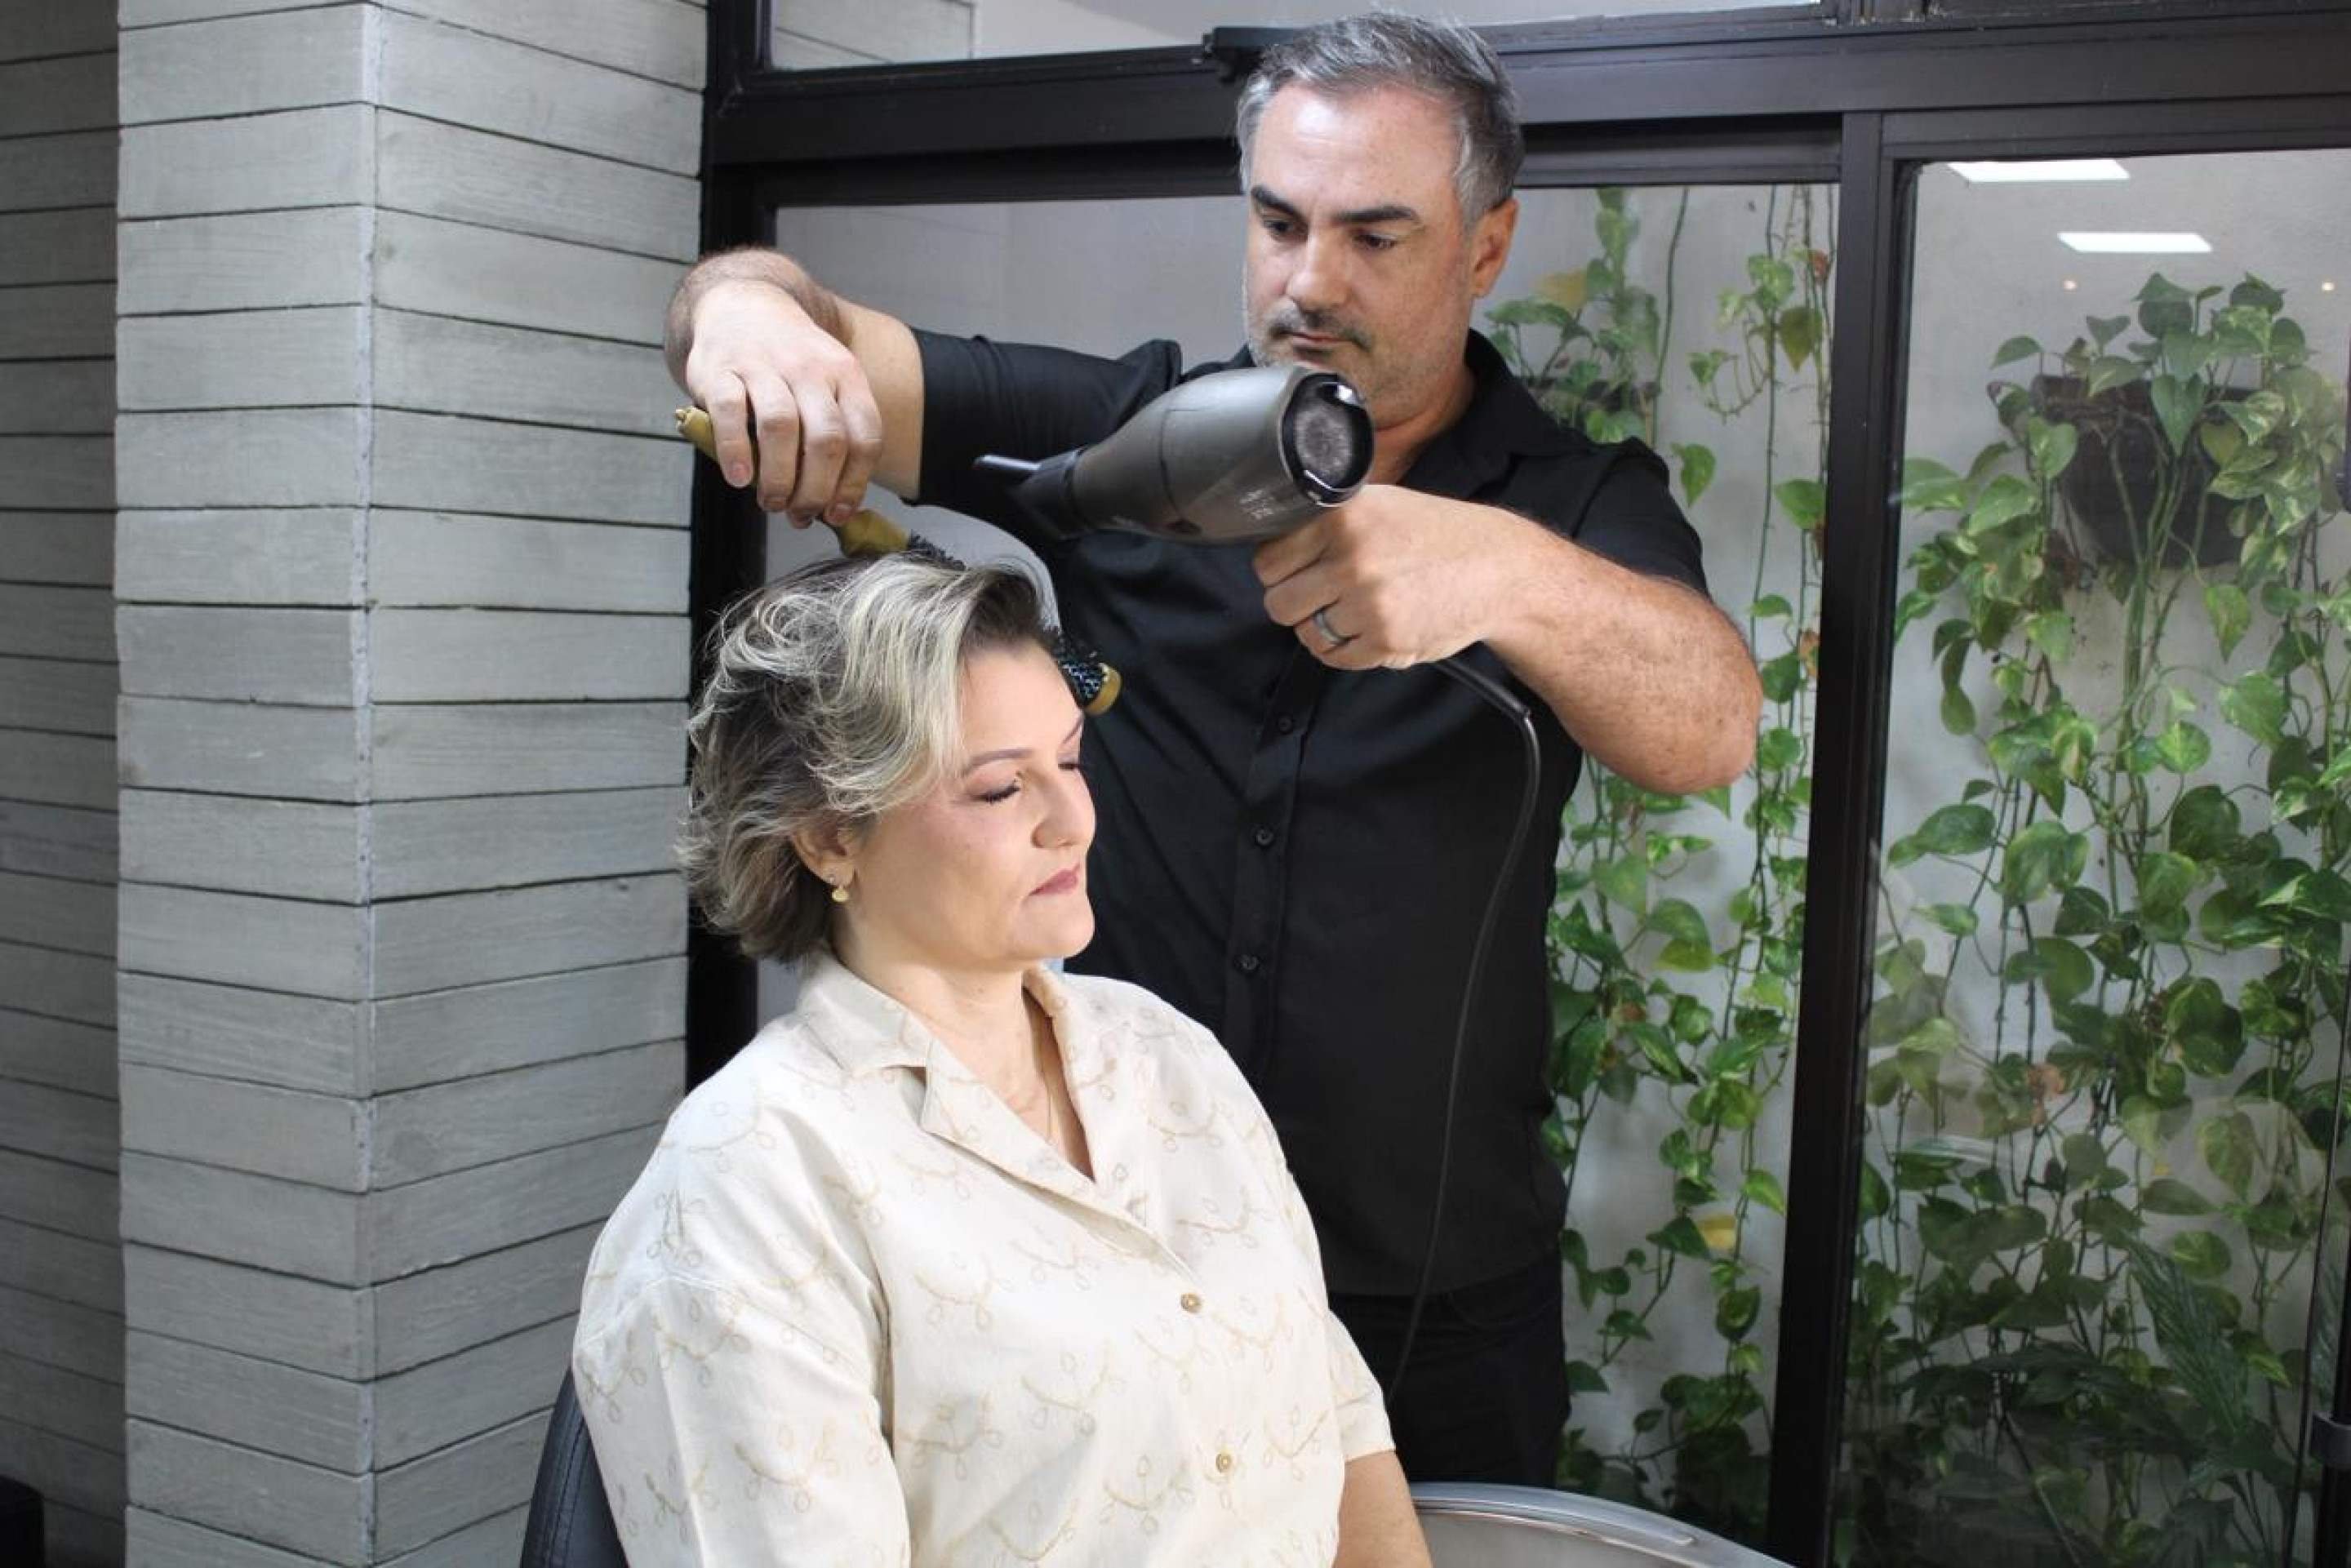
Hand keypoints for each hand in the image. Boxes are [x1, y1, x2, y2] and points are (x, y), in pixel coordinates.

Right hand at [680, 278, 883, 523]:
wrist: (741, 305)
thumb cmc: (789, 365)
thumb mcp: (825, 385)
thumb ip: (831, 437)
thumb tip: (830, 509)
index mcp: (846, 376)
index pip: (864, 436)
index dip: (854, 484)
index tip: (838, 514)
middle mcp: (810, 368)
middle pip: (826, 439)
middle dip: (816, 489)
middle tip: (799, 514)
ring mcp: (764, 366)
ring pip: (781, 427)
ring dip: (778, 477)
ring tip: (772, 502)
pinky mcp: (721, 369)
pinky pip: (731, 412)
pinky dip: (735, 451)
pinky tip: (739, 479)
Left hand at [1251, 486, 1514, 669]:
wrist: (1499, 570)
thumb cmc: (1439, 536)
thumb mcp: (1382, 504)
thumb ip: (1329, 522)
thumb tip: (1274, 548)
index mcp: (1344, 517)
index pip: (1268, 561)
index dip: (1279, 572)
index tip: (1297, 573)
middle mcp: (1352, 559)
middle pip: (1279, 603)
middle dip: (1296, 605)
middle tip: (1322, 598)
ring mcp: (1368, 603)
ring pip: (1306, 634)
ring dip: (1321, 630)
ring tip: (1351, 614)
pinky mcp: (1386, 640)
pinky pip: (1336, 657)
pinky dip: (1346, 650)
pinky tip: (1368, 629)